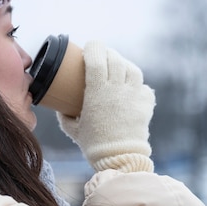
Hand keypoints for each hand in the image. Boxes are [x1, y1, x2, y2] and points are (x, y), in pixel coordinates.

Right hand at [57, 41, 154, 172]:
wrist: (120, 158)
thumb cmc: (93, 144)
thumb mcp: (73, 128)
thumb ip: (65, 114)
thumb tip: (60, 106)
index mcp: (98, 91)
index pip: (97, 58)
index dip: (93, 47)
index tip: (89, 46)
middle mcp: (118, 89)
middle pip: (115, 59)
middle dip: (107, 53)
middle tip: (101, 56)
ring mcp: (134, 96)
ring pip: (132, 69)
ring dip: (124, 65)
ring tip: (118, 69)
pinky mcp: (146, 106)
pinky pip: (144, 88)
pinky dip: (138, 86)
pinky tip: (132, 90)